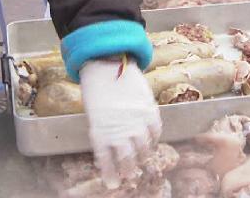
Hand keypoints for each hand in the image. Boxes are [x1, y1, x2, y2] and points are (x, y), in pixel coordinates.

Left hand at [79, 58, 161, 188]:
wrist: (106, 65)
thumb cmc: (96, 90)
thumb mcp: (94, 115)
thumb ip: (104, 133)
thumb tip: (109, 151)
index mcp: (100, 134)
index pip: (106, 161)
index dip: (110, 174)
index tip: (111, 184)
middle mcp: (119, 131)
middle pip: (127, 158)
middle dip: (128, 170)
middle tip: (130, 176)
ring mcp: (136, 122)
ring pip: (143, 148)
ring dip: (143, 156)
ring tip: (142, 160)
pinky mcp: (148, 111)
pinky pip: (155, 131)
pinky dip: (154, 138)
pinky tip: (152, 141)